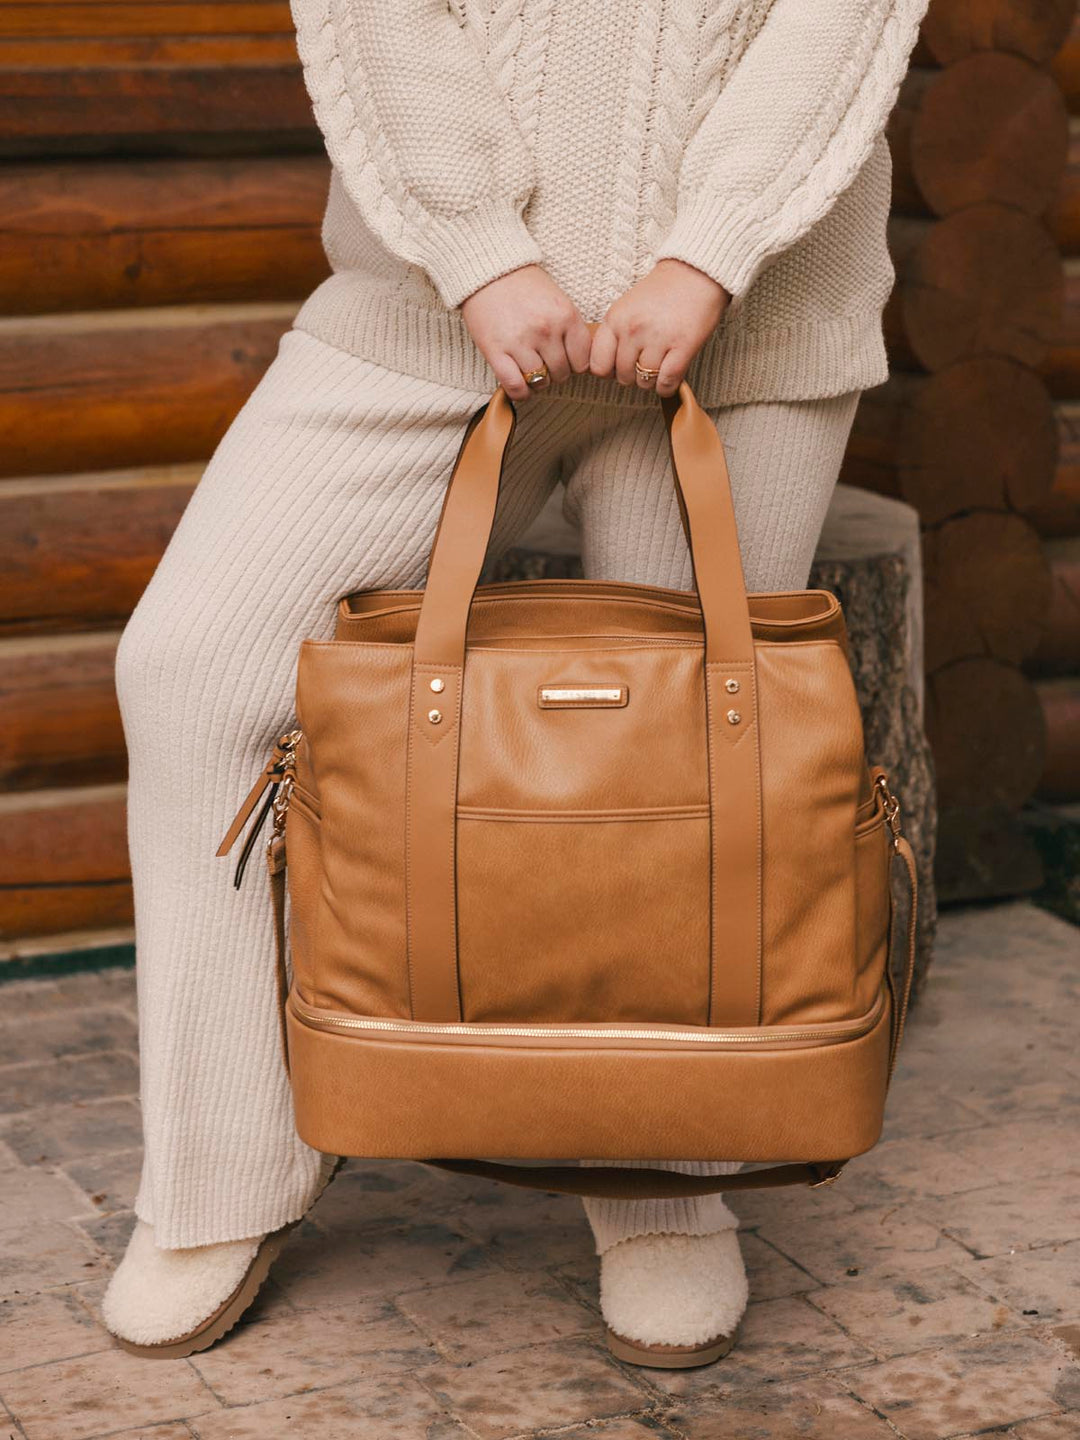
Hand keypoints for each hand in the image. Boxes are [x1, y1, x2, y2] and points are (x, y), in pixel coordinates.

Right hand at [461, 265, 591, 399]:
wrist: (488, 270)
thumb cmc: (524, 285)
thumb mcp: (557, 299)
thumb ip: (569, 327)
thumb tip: (578, 360)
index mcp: (565, 315)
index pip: (583, 361)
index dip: (574, 364)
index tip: (565, 360)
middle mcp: (546, 330)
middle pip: (562, 373)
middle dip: (555, 373)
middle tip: (544, 363)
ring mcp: (521, 342)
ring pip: (540, 382)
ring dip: (536, 382)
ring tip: (530, 370)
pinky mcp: (496, 351)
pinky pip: (516, 386)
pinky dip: (520, 392)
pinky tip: (518, 384)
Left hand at [589, 259, 729, 396]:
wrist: (696, 272)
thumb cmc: (662, 291)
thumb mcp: (627, 306)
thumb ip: (615, 333)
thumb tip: (608, 368)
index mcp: (615, 318)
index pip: (599, 365)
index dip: (609, 371)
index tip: (619, 366)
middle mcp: (633, 329)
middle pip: (623, 376)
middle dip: (633, 375)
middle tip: (644, 363)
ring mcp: (657, 338)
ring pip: (644, 382)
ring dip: (651, 380)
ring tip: (659, 365)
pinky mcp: (683, 347)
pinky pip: (666, 383)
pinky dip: (667, 387)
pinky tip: (670, 377)